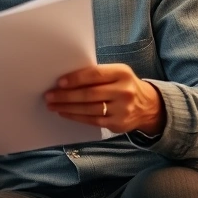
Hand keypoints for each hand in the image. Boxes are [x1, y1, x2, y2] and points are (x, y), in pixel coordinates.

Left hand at [45, 64, 165, 134]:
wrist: (148, 106)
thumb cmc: (123, 85)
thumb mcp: (117, 74)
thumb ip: (97, 75)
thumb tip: (66, 79)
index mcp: (122, 73)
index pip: (95, 75)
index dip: (75, 79)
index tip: (59, 82)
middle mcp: (124, 91)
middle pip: (89, 94)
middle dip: (66, 95)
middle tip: (49, 96)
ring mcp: (122, 109)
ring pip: (88, 109)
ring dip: (67, 107)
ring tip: (52, 105)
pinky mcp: (118, 123)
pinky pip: (92, 120)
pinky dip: (75, 116)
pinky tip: (64, 113)